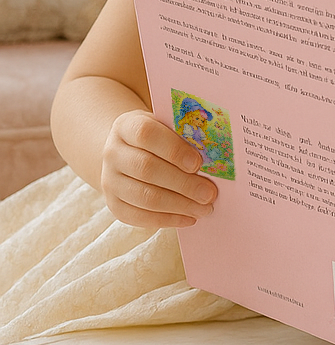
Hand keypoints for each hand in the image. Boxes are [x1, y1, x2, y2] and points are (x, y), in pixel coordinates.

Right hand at [100, 109, 218, 228]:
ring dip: (179, 205)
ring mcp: (109, 181)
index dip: (173, 149)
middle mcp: (113, 153)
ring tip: (204, 208)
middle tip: (209, 194)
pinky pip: (139, 216)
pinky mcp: (113, 204)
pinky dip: (167, 219)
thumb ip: (184, 134)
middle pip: (147, 169)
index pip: (147, 134)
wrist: (126, 150)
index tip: (198, 163)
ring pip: (144, 197)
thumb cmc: (157, 136)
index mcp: (126, 126)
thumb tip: (214, 154)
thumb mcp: (166, 125)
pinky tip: (189, 218)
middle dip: (183, 184)